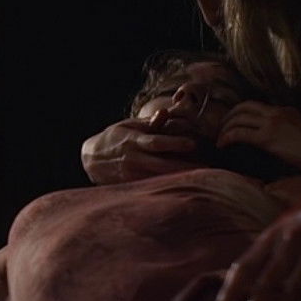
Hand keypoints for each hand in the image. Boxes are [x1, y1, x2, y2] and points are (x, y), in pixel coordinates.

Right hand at [81, 110, 197, 183]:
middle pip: (163, 165)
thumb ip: (150, 123)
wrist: (92, 159)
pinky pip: (153, 187)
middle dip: (186, 167)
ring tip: (202, 179)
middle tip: (208, 168)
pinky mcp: (131, 185)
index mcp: (133, 141)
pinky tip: (184, 186)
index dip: (175, 143)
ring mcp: (132, 174)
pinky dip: (169, 186)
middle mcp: (133, 159)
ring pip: (160, 179)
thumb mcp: (129, 126)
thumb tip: (166, 112)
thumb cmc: (115, 137)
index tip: (193, 144)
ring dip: (181, 179)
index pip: (156, 142)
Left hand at [217, 102, 300, 176]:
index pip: (258, 106)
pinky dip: (227, 137)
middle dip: (229, 116)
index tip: (234, 122)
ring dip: (225, 127)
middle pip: (244, 106)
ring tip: (219, 138)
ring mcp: (271, 123)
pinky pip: (239, 133)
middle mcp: (277, 112)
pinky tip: (222, 145)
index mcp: (286, 111)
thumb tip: (283, 146)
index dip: (242, 113)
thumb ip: (291, 135)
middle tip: (221, 128)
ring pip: (238, 118)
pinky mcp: (267, 138)